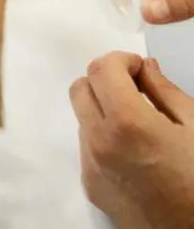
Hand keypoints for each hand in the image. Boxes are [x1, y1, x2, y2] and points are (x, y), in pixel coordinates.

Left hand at [70, 52, 193, 228]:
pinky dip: (104, 138)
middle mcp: (99, 142)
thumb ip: (166, 92)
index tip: (139, 69)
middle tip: (136, 89)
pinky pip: (87, 148)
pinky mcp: (90, 185)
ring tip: (141, 126)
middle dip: (104, 81)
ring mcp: (90, 166)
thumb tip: (145, 68)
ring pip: (82, 118)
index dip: (120, 60)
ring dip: (103, 110)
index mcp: (128, 124)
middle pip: (80, 89)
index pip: (101, 70)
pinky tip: (135, 152)